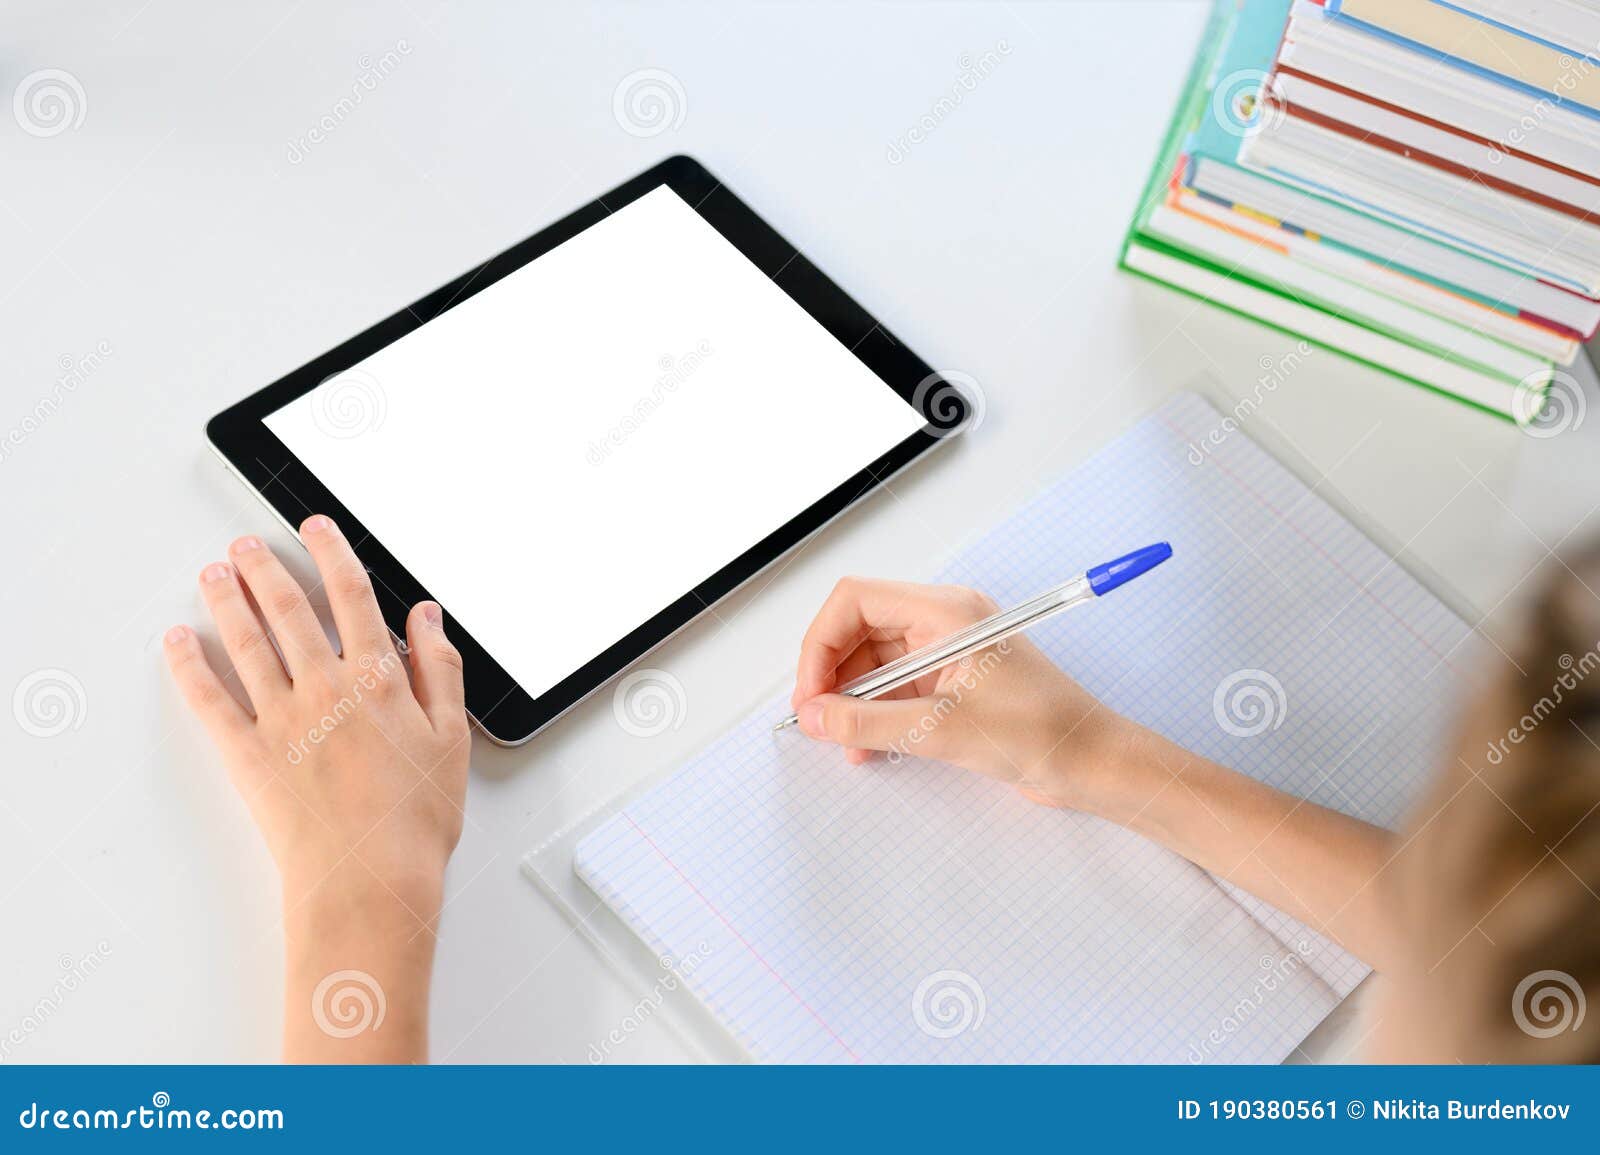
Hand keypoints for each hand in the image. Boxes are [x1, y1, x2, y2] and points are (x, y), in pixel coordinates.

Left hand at [164, 514, 469, 1060]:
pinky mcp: (248, 755)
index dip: (333, 555)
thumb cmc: (416, 820)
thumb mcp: (452, 737)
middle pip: (289, 610)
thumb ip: (439, 669)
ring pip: (246, 643)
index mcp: (378, 680)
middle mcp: (325, 688)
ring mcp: (282, 719)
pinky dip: (189, 667)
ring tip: (213, 574)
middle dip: (265, 569)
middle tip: (246, 546)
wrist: (371, 879)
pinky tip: (177, 643)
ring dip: (227, 602)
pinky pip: (210, 701)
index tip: (317, 529)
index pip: (352, 598)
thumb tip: (427, 619)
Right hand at [789, 578, 1132, 807]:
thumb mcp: (943, 730)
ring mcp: (947, 651)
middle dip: (832, 675)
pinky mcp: (952, 682)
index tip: (811, 692)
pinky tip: (868, 744)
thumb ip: (870, 722)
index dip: (821, 643)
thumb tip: (815, 716)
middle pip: (859, 630)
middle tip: (818, 721)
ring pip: (873, 662)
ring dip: (852, 700)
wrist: (1093, 763)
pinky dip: (875, 713)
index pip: (856, 600)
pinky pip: (895, 687)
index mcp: (946, 611)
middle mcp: (943, 621)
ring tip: (845, 741)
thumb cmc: (1042, 733)